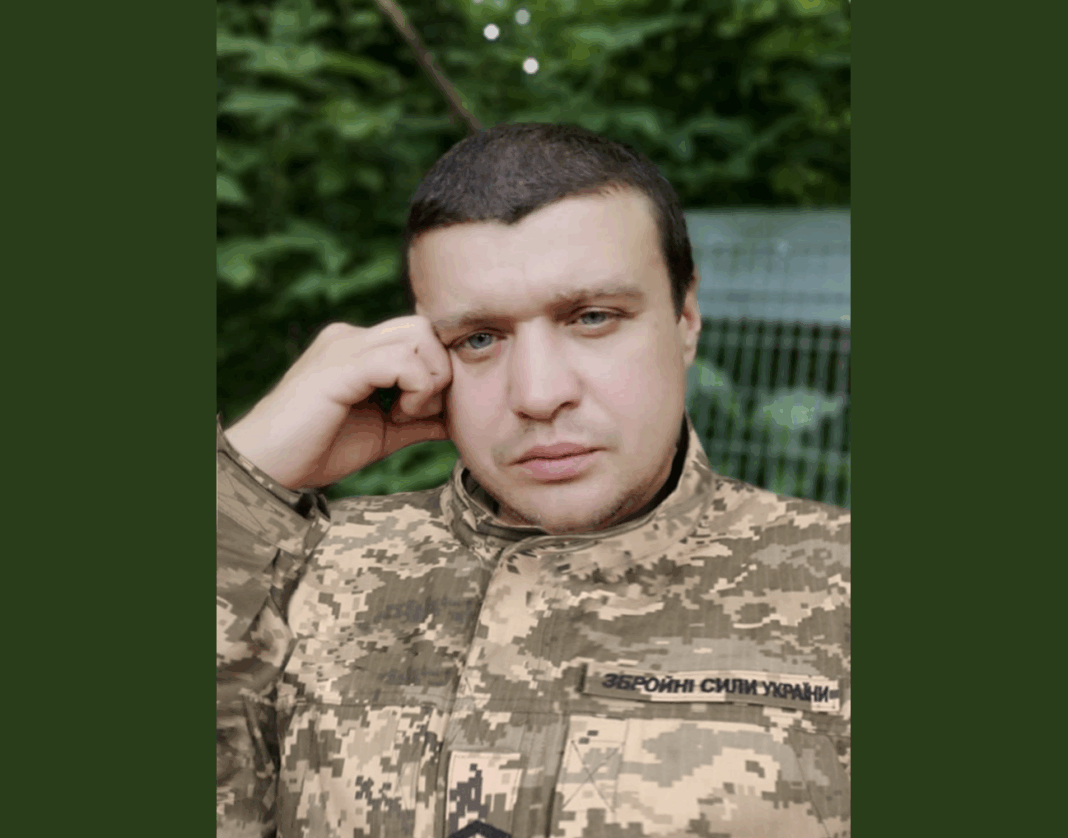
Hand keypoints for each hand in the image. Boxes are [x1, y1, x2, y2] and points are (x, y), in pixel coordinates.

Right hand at [224, 317, 451, 488]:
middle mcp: (351, 337)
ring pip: (421, 336)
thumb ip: (419, 420)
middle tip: (419, 410)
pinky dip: (416, 389)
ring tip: (405, 414)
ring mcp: (344, 346)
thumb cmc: (318, 450)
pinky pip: (402, 360)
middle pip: (425, 327)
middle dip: (440, 370)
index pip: (421, 335)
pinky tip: (397, 416)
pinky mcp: (341, 366)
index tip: (424, 411)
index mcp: (358, 348)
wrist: (270, 466)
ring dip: (429, 381)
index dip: (438, 371)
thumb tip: (458, 419)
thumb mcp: (384, 433)